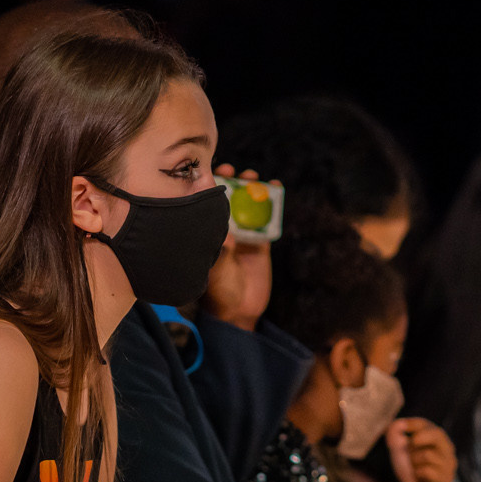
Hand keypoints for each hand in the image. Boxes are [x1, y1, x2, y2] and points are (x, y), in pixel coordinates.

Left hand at [200, 167, 272, 329]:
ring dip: (251, 187)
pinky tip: (276, 186)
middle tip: (233, 171)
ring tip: (253, 175)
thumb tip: (225, 232)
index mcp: (206, 233)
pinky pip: (268, 218)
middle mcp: (223, 230)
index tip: (209, 172)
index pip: (204, 205)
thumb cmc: (218, 291)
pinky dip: (273, 202)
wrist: (238, 310)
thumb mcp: (215, 270)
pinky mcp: (261, 241)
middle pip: (227, 199)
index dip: (207, 187)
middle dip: (230, 181)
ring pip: (248, 204)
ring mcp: (243, 234)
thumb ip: (220, 251)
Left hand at [387, 418, 456, 481]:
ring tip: (415, 467)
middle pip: (437, 434)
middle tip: (409, 446)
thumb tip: (398, 424)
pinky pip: (427, 471)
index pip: (426, 425)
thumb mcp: (398, 449)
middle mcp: (448, 449)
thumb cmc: (408, 467)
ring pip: (428, 455)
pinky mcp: (446, 478)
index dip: (412, 424)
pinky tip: (419, 478)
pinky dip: (418, 473)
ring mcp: (449, 464)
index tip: (400, 426)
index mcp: (437, 438)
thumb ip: (394, 434)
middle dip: (418, 439)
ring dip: (414, 461)